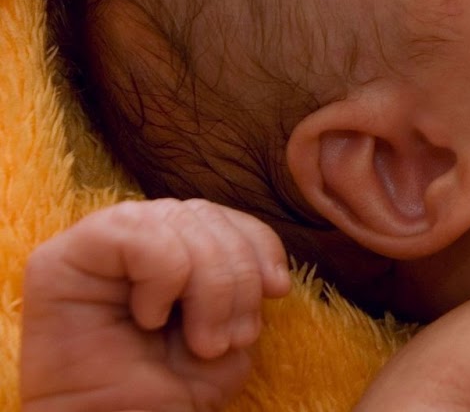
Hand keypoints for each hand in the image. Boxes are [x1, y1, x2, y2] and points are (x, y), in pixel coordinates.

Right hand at [21, 198, 292, 411]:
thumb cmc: (170, 387)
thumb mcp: (230, 326)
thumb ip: (245, 278)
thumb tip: (266, 266)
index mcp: (172, 246)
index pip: (223, 216)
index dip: (257, 244)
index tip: (276, 291)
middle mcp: (134, 237)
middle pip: (203, 216)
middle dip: (236, 277)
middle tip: (228, 338)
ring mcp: (96, 244)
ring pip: (176, 220)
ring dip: (208, 285)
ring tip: (202, 341)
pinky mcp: (60, 258)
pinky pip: (136, 234)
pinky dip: (162, 278)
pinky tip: (149, 318)